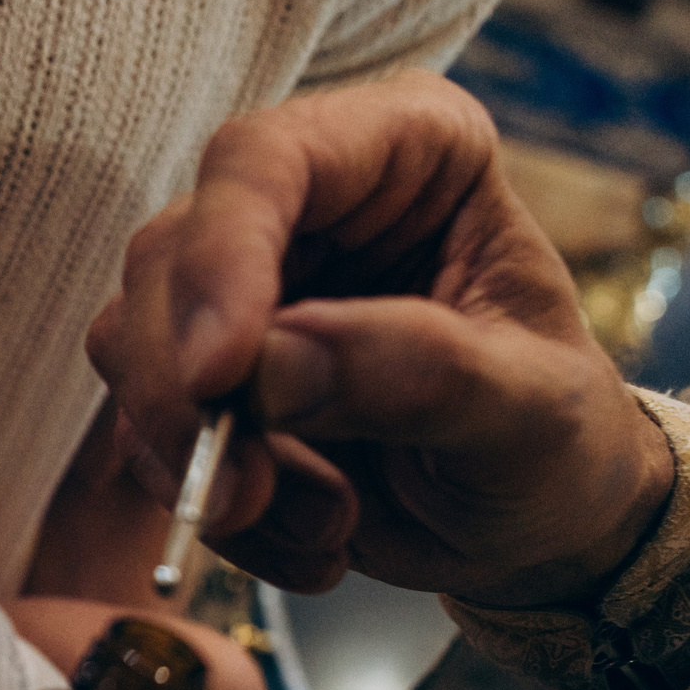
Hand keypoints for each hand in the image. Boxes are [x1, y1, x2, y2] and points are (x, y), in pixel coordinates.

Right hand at [88, 72, 672, 606]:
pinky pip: (149, 435)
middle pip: (169, 256)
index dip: (222, 258)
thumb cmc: (557, 440)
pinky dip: (220, 512)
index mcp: (405, 151)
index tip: (220, 376)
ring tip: (329, 523)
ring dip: (204, 462)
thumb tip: (271, 366)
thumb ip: (422, 372)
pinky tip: (318, 538)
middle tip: (243, 494)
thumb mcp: (532, 410)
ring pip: (132, 346)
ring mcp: (242, 291)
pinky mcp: (204, 379)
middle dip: (188, 393)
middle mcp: (305, 203)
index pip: (265, 160)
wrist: (533, 521)